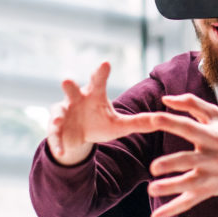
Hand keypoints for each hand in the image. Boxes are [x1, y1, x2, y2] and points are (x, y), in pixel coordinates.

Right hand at [48, 62, 163, 165]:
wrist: (78, 139)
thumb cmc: (99, 124)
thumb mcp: (120, 125)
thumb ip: (139, 122)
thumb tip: (163, 120)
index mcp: (93, 94)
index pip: (98, 80)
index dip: (101, 72)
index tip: (105, 63)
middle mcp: (76, 99)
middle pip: (72, 89)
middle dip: (69, 85)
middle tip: (66, 80)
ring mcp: (63, 113)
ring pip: (58, 112)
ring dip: (57, 116)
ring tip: (58, 121)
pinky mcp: (56, 129)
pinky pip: (55, 136)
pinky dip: (58, 144)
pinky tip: (62, 152)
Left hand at [144, 93, 217, 216]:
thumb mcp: (215, 116)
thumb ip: (191, 103)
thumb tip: (165, 99)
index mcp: (212, 136)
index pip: (189, 127)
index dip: (171, 122)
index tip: (152, 118)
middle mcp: (212, 157)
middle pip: (189, 160)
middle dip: (172, 163)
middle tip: (153, 166)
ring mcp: (210, 177)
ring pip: (189, 184)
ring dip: (170, 188)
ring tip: (151, 189)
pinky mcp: (207, 192)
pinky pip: (188, 202)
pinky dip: (171, 210)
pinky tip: (155, 216)